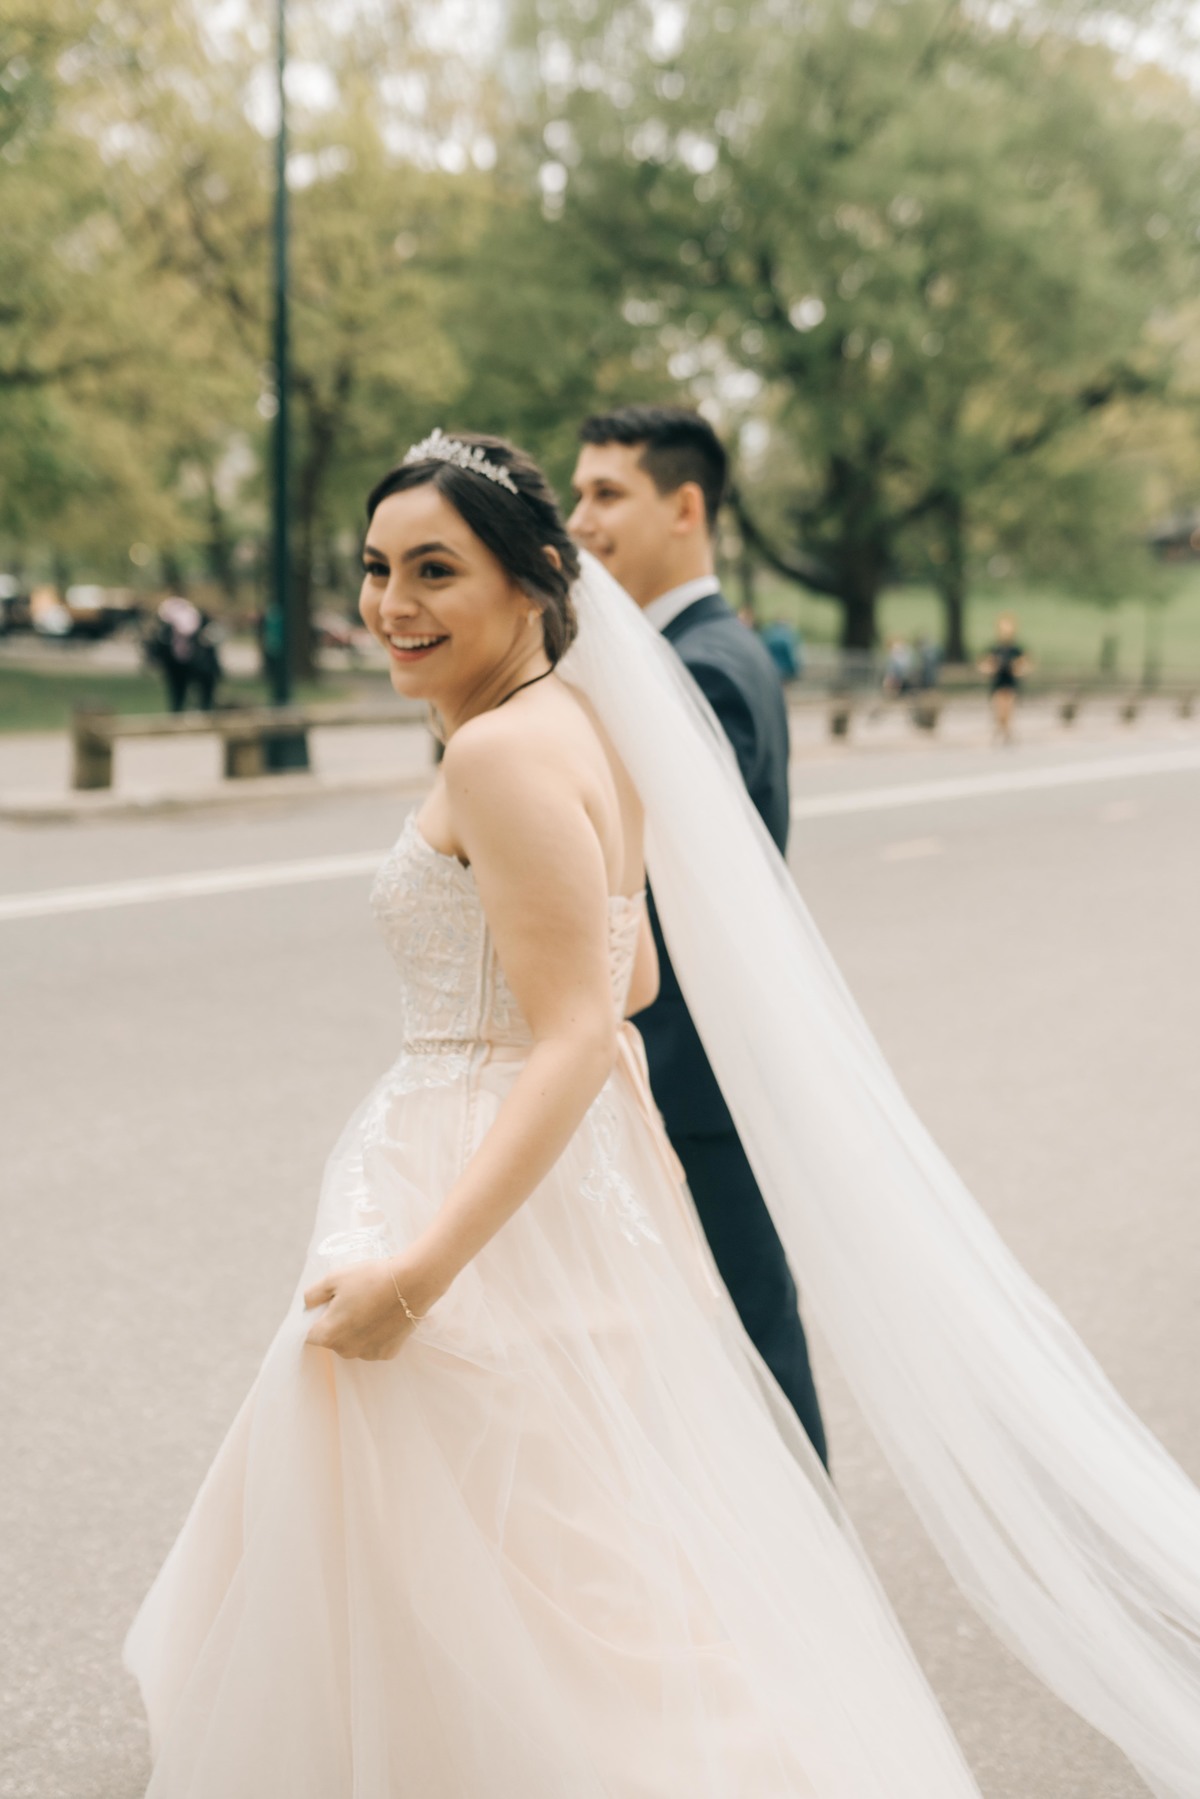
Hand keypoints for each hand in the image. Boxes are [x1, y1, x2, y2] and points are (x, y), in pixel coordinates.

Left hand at [303, 1257, 423, 1360]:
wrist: (412, 1283)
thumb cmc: (370, 1278)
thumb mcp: (334, 1278)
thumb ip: (313, 1295)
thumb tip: (307, 1306)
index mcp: (329, 1334)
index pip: (310, 1335)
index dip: (317, 1319)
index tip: (330, 1306)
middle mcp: (346, 1350)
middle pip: (333, 1340)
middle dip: (339, 1324)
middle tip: (354, 1301)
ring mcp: (368, 1355)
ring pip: (354, 1344)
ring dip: (357, 1331)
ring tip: (372, 1307)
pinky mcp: (387, 1354)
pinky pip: (374, 1346)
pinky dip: (376, 1335)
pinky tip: (385, 1317)